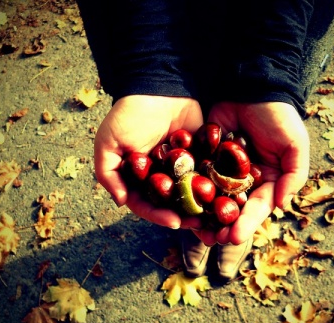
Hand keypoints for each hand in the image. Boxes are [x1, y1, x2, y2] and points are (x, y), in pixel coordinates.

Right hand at [94, 95, 202, 228]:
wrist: (159, 88)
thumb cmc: (129, 115)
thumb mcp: (108, 143)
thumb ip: (108, 173)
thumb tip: (120, 201)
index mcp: (137, 178)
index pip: (146, 203)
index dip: (158, 214)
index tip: (173, 222)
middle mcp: (158, 176)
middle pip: (170, 203)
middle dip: (183, 215)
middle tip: (198, 224)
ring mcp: (180, 167)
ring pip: (190, 193)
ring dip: (201, 205)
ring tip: (213, 215)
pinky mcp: (198, 155)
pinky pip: (206, 174)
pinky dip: (214, 184)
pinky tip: (225, 195)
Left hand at [193, 101, 309, 245]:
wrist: (253, 87)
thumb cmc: (279, 117)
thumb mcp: (295, 145)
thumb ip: (293, 176)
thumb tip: (282, 205)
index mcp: (266, 182)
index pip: (256, 208)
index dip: (246, 224)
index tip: (234, 237)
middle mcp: (244, 181)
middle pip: (232, 209)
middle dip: (222, 226)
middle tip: (210, 239)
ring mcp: (222, 170)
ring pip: (212, 198)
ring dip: (204, 215)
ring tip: (194, 230)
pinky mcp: (205, 157)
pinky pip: (197, 175)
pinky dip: (189, 189)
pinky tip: (180, 202)